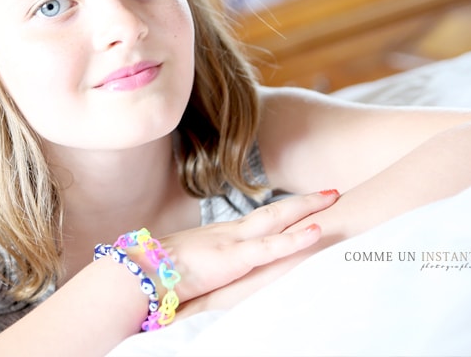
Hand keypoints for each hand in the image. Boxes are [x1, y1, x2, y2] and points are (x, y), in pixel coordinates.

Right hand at [130, 190, 338, 304]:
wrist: (137, 274)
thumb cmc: (152, 274)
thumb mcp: (181, 268)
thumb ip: (198, 270)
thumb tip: (198, 278)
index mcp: (217, 238)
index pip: (257, 221)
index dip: (282, 212)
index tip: (302, 205)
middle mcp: (227, 233)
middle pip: (273, 212)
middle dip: (303, 201)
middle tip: (330, 191)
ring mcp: (231, 242)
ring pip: (277, 219)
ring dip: (306, 207)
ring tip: (333, 197)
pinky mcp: (233, 258)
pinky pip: (272, 246)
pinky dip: (296, 238)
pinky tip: (317, 229)